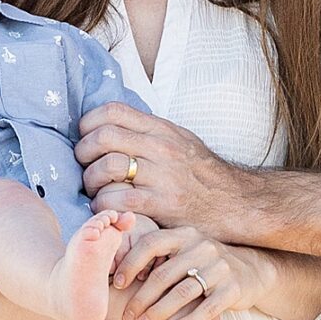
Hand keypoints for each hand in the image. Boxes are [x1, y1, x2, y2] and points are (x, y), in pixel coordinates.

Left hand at [77, 103, 250, 231]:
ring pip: (106, 166)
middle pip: (103, 137)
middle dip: (83, 152)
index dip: (89, 124)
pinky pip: (117, 198)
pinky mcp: (161, 204)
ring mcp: (161, 176)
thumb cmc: (203, 175)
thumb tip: (113, 127)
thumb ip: (149, 132)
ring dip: (90, 180)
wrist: (237, 203)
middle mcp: (161, 147)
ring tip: (95, 190)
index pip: (112, 111)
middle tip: (85, 166)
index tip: (86, 138)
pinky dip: (102, 204)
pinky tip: (107, 208)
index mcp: (162, 129)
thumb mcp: (181, 140)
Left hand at [111, 223, 272, 319]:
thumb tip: (112, 265)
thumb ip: (158, 256)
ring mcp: (220, 267)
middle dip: (140, 297)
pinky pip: (207, 308)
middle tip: (126, 317)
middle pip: (164, 274)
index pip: (150, 244)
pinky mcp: (234, 288)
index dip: (130, 263)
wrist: (251, 272)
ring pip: (183, 292)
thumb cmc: (204, 266)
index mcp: (184, 235)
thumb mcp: (184, 252)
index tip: (114, 284)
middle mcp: (202, 247)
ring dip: (159, 312)